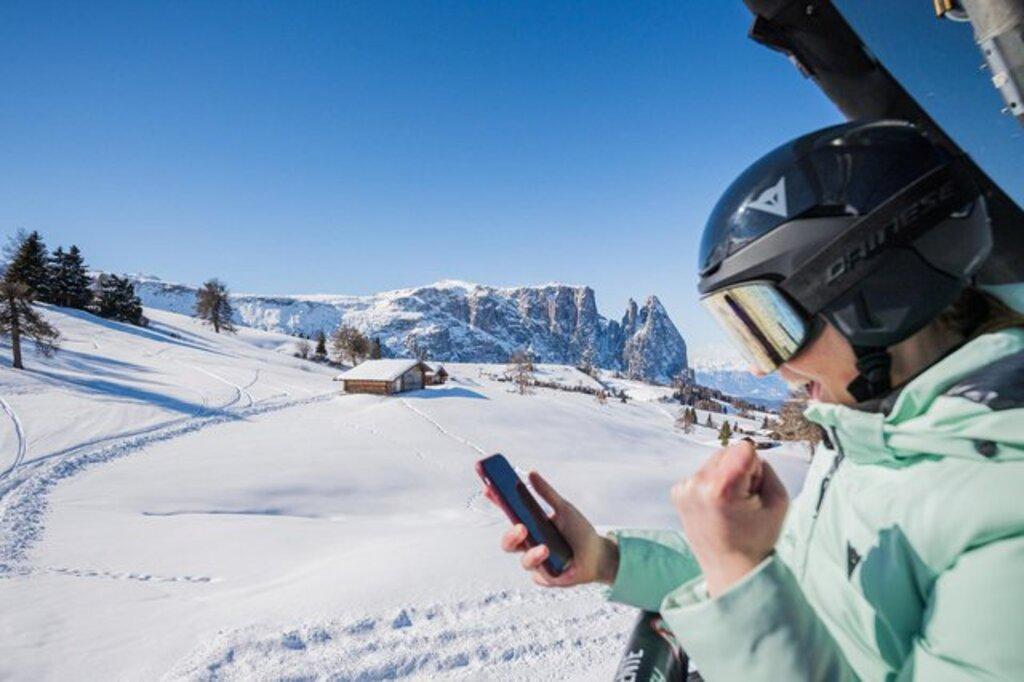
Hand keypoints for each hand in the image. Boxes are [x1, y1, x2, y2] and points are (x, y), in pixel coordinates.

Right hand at [484, 471, 618, 587]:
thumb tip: (531, 473)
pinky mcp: (545, 577)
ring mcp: (536, 561)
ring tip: (545, 548)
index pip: (509, 514)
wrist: (599, 555)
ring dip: (533, 554)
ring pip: (523, 560)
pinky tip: (556, 564)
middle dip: (510, 536)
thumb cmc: (580, 532)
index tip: (488, 488)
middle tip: (521, 527)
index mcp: (531, 525)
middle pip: (508, 542)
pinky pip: (538, 575)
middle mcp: (530, 544)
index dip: (497, 502)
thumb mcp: (564, 509)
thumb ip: (547, 493)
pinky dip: (546, 567)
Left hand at [671, 441, 788, 597]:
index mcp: (722, 487)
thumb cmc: (757, 537)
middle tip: (742, 502)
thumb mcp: (778, 500)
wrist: (729, 568)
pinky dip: (711, 486)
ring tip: (728, 508)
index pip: (744, 448)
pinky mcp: (677, 494)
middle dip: (738, 470)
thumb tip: (746, 452)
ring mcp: (684, 489)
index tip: (752, 491)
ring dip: (724, 477)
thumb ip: (766, 467)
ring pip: (714, 463)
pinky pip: (702, 475)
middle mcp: (698, 484)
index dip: (755, 468)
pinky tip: (715, 509)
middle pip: (726, 452)